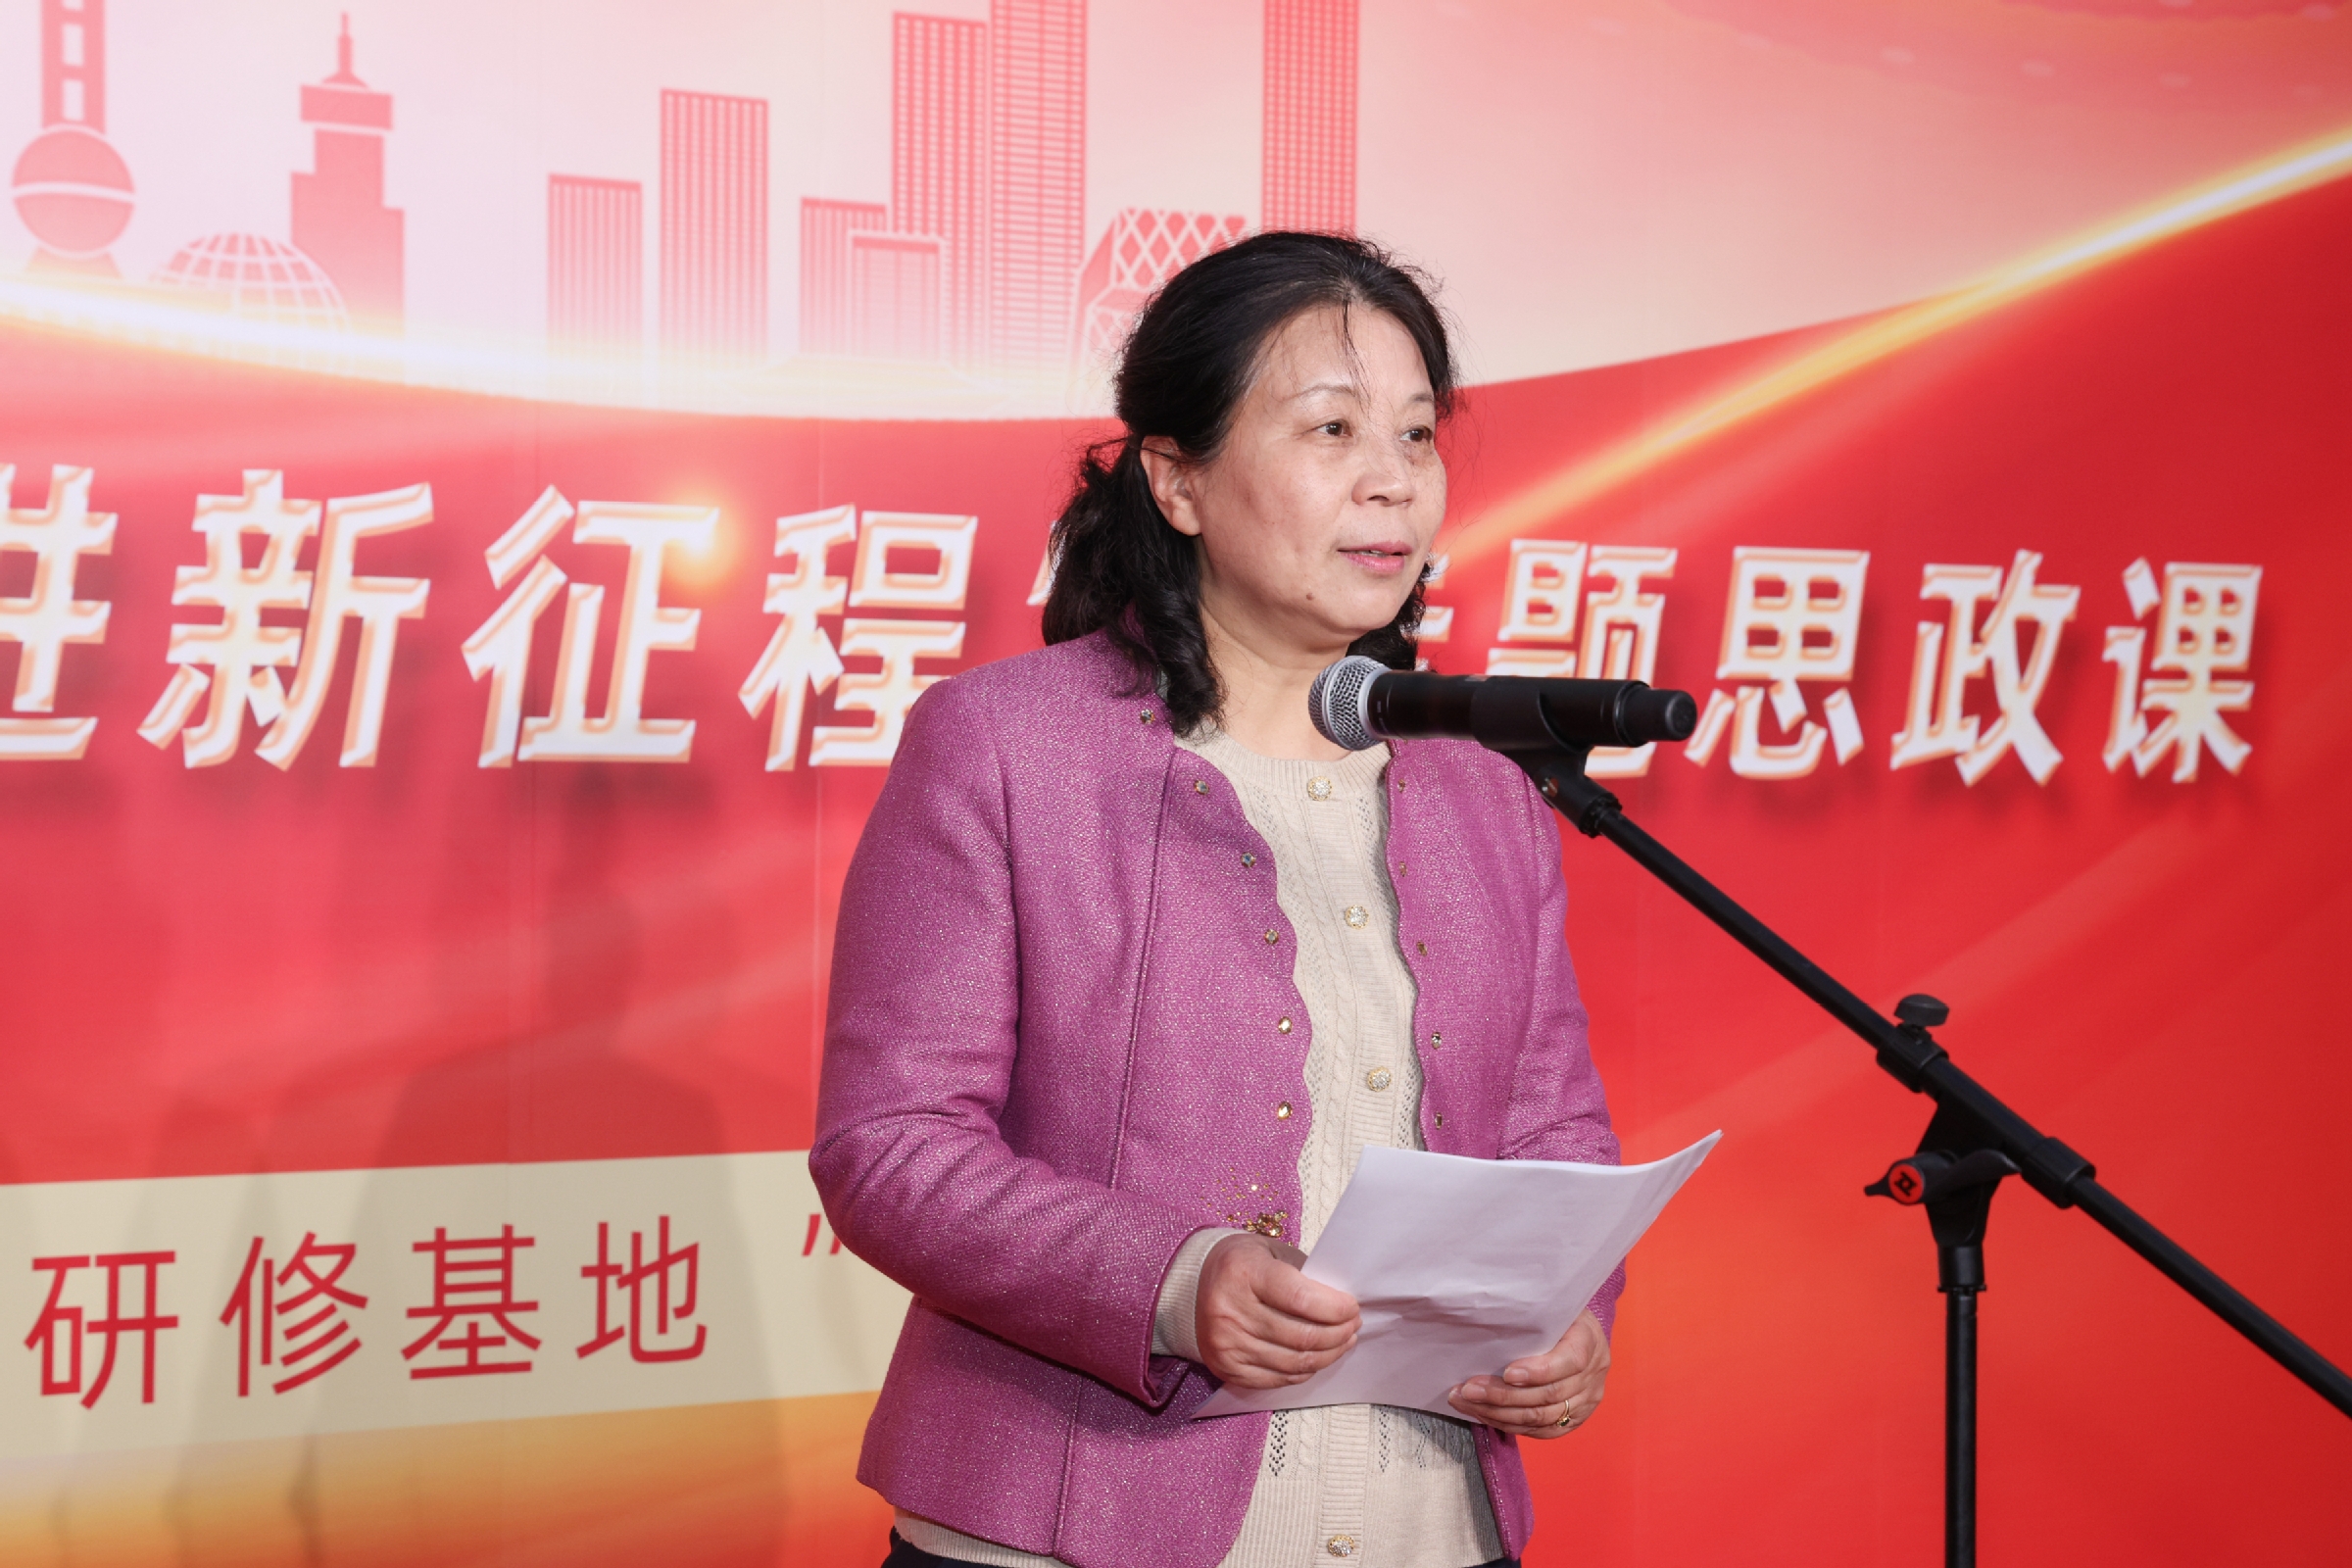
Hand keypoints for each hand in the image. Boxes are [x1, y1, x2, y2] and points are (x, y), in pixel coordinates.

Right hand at [1194, 1233, 1360, 1388]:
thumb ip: (1305, 1276)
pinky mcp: (1226, 1368)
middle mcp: (1230, 1311)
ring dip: (1329, 1354)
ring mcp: (1226, 1344)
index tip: (1352, 1307)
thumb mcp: (1272, 1253)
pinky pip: (1278, 1379)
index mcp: (1244, 1273)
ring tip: (1343, 1341)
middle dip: (1339, 1333)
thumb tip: (1343, 1305)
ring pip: (1295, 1363)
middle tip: (1353, 1325)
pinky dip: (1304, 1371)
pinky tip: (1316, 1357)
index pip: (1301, 1299)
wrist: (1192, 1285)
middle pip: (1302, 1336)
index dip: (1335, 1308)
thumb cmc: (1243, 1265)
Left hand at [1446, 1309, 1608, 1438]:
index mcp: (1589, 1340)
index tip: (1507, 1373)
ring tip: (1467, 1402)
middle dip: (1503, 1395)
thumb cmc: (1557, 1315)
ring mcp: (1587, 1400)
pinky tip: (1485, 1415)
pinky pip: (1543, 1430)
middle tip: (1468, 1390)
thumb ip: (1531, 1315)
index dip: (1538, 1371)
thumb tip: (1490, 1317)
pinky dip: (1512, 1426)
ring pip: (1542, 1417)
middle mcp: (1593, 1375)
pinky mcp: (1576, 1418)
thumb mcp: (1551, 1306)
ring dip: (1499, 1413)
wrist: (1580, 1333)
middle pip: (1549, 1394)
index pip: (1570, 1361)